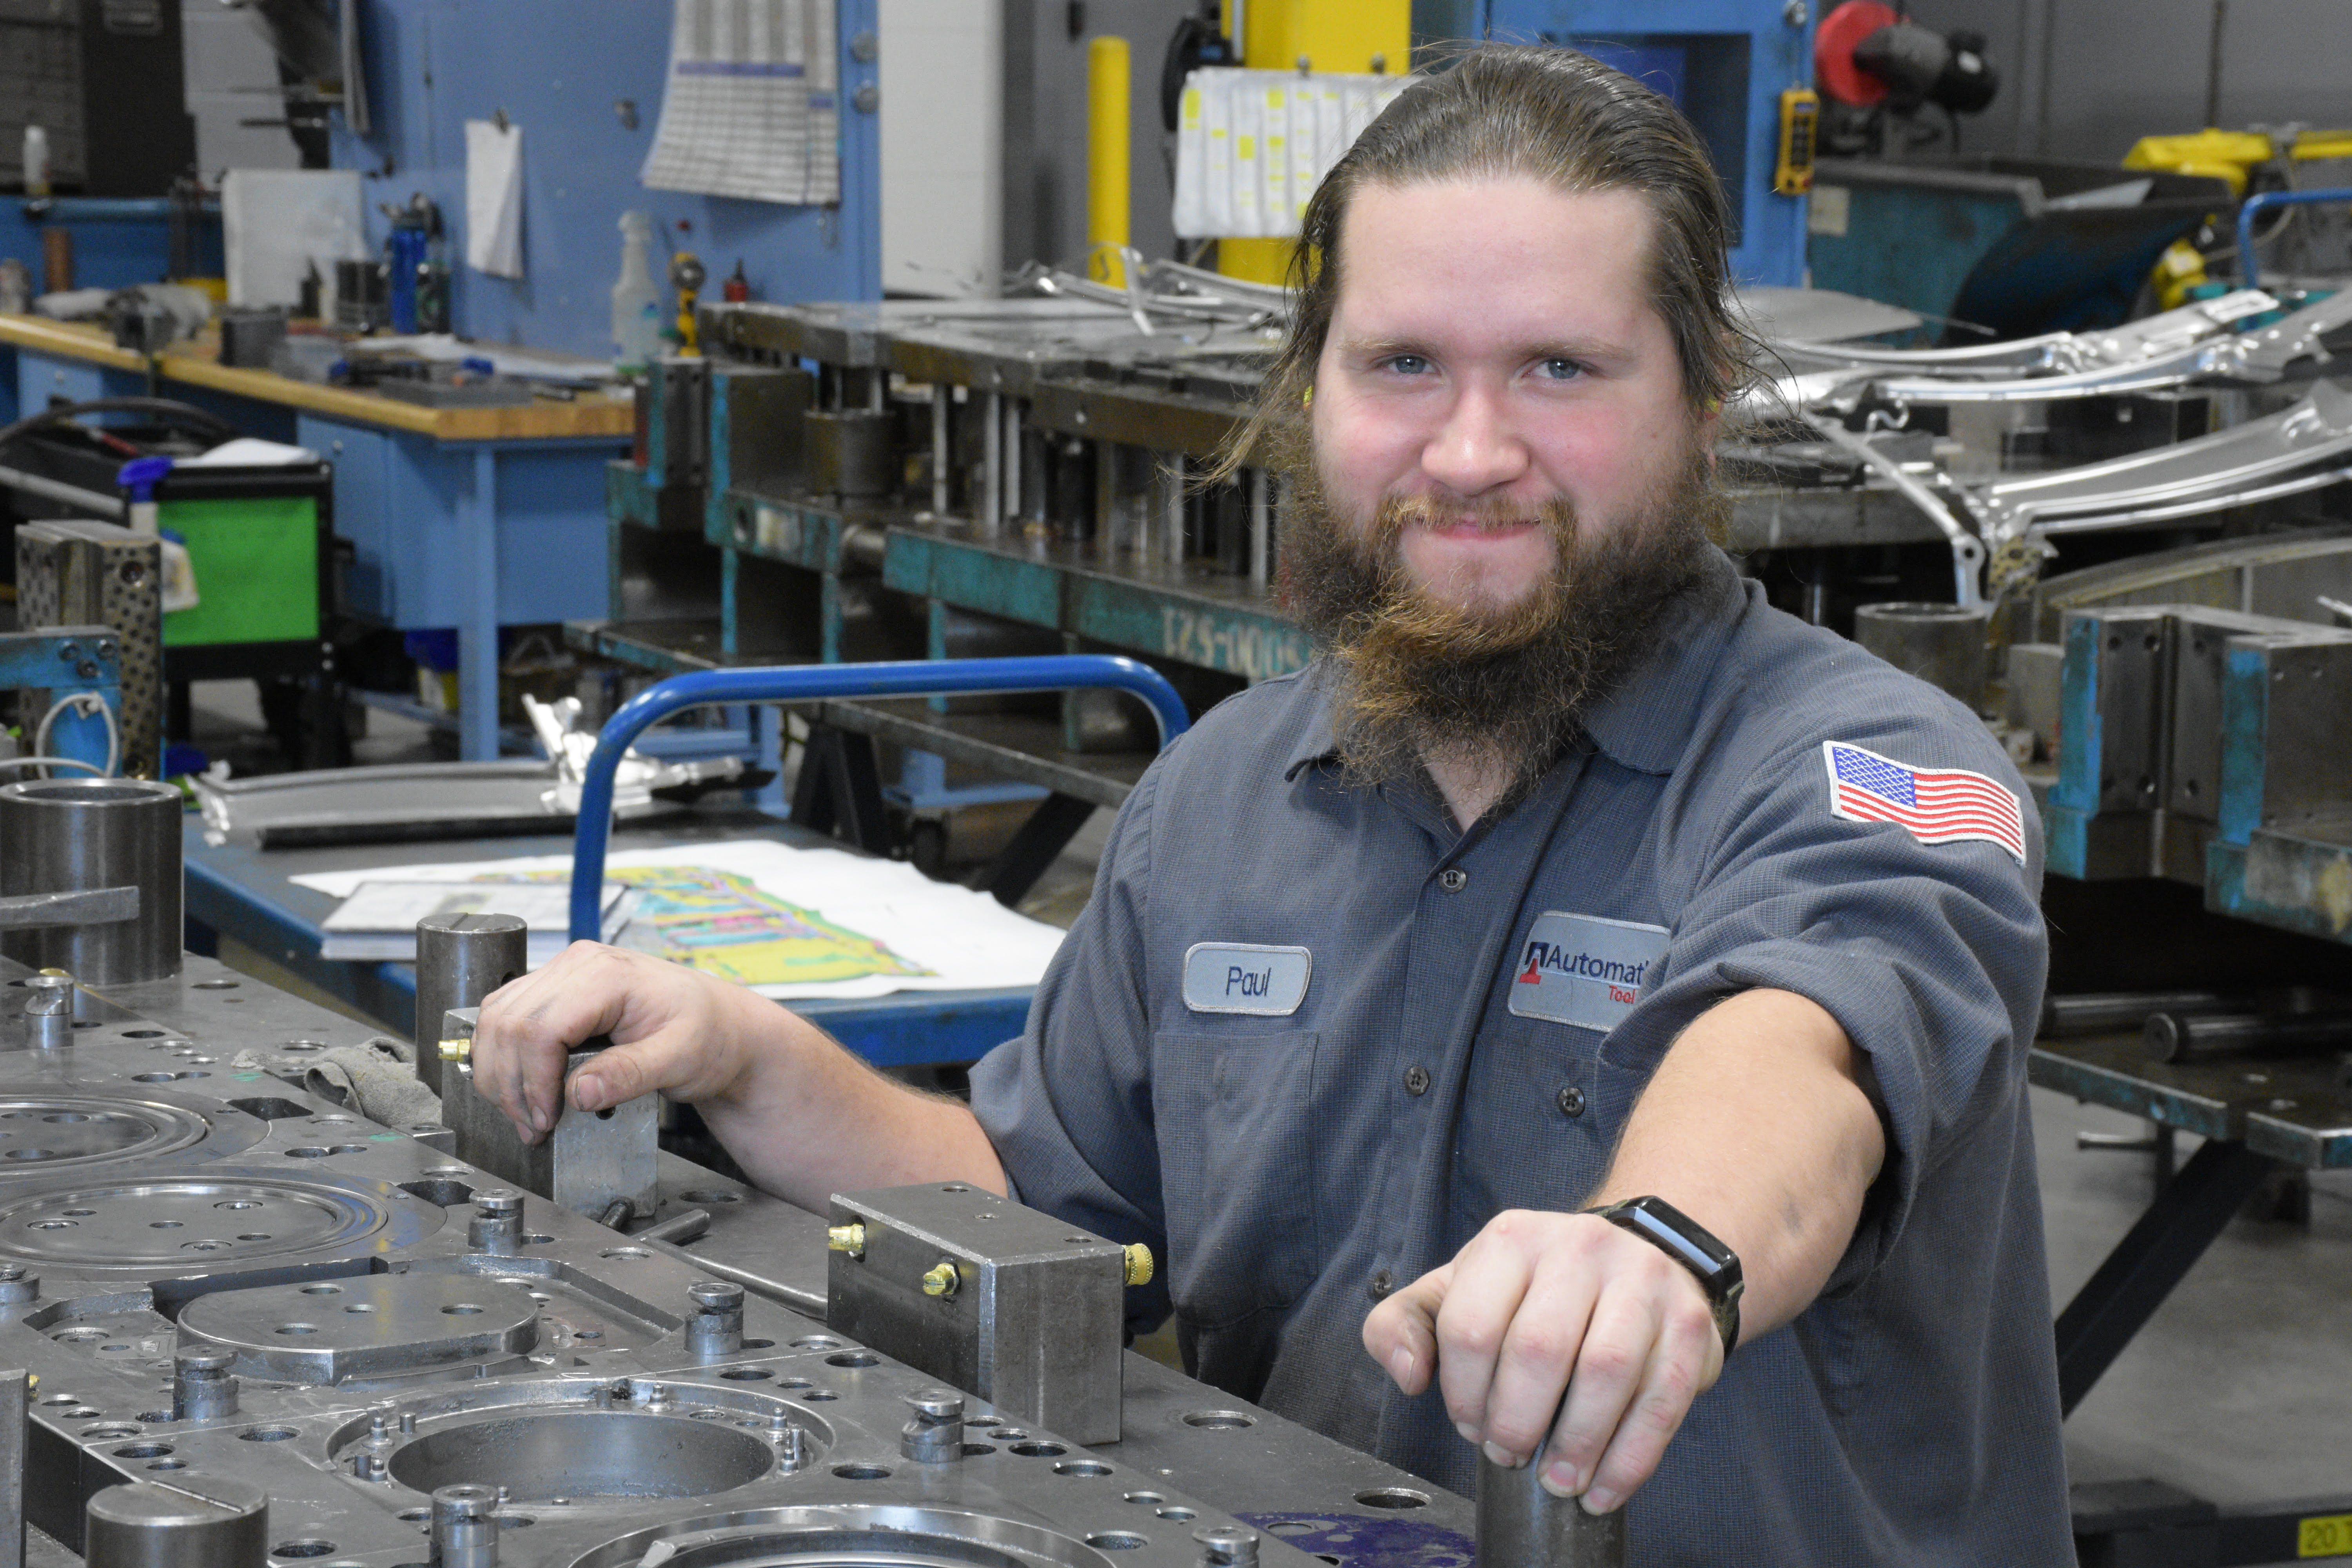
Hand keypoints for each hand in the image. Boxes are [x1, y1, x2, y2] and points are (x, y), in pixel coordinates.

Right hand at [468, 941, 767, 1143]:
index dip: (533, 1080)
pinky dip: (504, 1057)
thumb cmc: (709, 1034)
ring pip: (497, 1020)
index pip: (539, 1027)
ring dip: (500, 1073)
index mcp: (607, 973)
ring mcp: (564, 974)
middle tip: (533, 1128)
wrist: (722, 1026)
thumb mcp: (681, 1058)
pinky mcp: (557, 992)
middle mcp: (578, 965)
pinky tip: (523, 1088)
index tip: (546, 1119)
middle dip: (511, 1084)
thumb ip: (631, 1074)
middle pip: (509, 1024)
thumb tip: (579, 1094)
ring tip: (527, 1116)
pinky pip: (508, 1019)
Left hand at [1362, 1208, 1724, 1512]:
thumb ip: (1407, 1324)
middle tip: (1510, 1454)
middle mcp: (1579, 1248)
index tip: (1470, 1426)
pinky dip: (1630, 1459)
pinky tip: (1604, 1488)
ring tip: (1557, 1479)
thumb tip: (1408, 1375)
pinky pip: (1662, 1401)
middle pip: (1538, 1350)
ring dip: (1576, 1443)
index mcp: (1513, 1240)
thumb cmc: (1537, 1289)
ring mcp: (1642, 1280)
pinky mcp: (1689, 1322)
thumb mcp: (1460, 1288)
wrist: (1641, 1259)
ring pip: (1605, 1371)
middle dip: (1517, 1421)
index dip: (1464, 1393)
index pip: (1471, 1325)